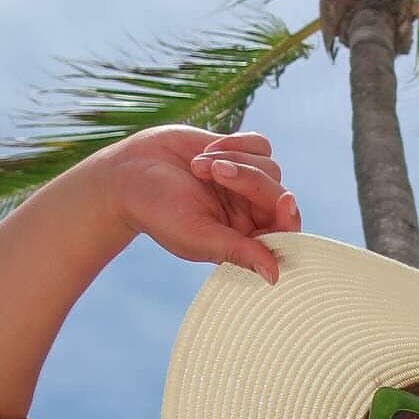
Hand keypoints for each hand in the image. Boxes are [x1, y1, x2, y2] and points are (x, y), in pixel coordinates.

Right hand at [97, 126, 300, 283]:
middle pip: (276, 193)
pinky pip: (260, 144)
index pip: (284, 234)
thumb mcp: (197, 235)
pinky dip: (236, 142)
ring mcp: (246, 182)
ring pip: (270, 167)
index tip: (286, 201)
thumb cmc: (158, 212)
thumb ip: (237, 252)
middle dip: (248, 179)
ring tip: (198, 165)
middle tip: (214, 171)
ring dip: (235, 159)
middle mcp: (250, 213)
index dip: (289, 219)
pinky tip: (207, 150)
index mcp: (245, 241)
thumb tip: (275, 276)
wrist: (129, 174)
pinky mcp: (239, 152)